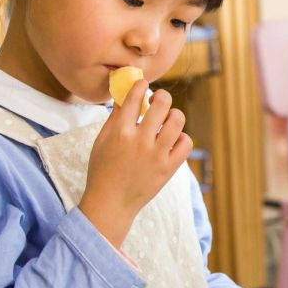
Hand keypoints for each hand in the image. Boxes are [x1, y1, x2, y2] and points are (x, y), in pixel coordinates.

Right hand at [77, 76, 190, 247]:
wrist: (111, 203)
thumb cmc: (102, 171)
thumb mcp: (101, 141)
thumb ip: (114, 118)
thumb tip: (124, 96)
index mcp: (120, 132)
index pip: (134, 97)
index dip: (140, 84)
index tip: (143, 84)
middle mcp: (140, 141)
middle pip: (161, 103)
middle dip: (161, 96)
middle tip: (158, 100)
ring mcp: (157, 155)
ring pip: (177, 120)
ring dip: (174, 115)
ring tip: (167, 120)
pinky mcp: (169, 168)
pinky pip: (186, 143)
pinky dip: (182, 138)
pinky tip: (172, 140)